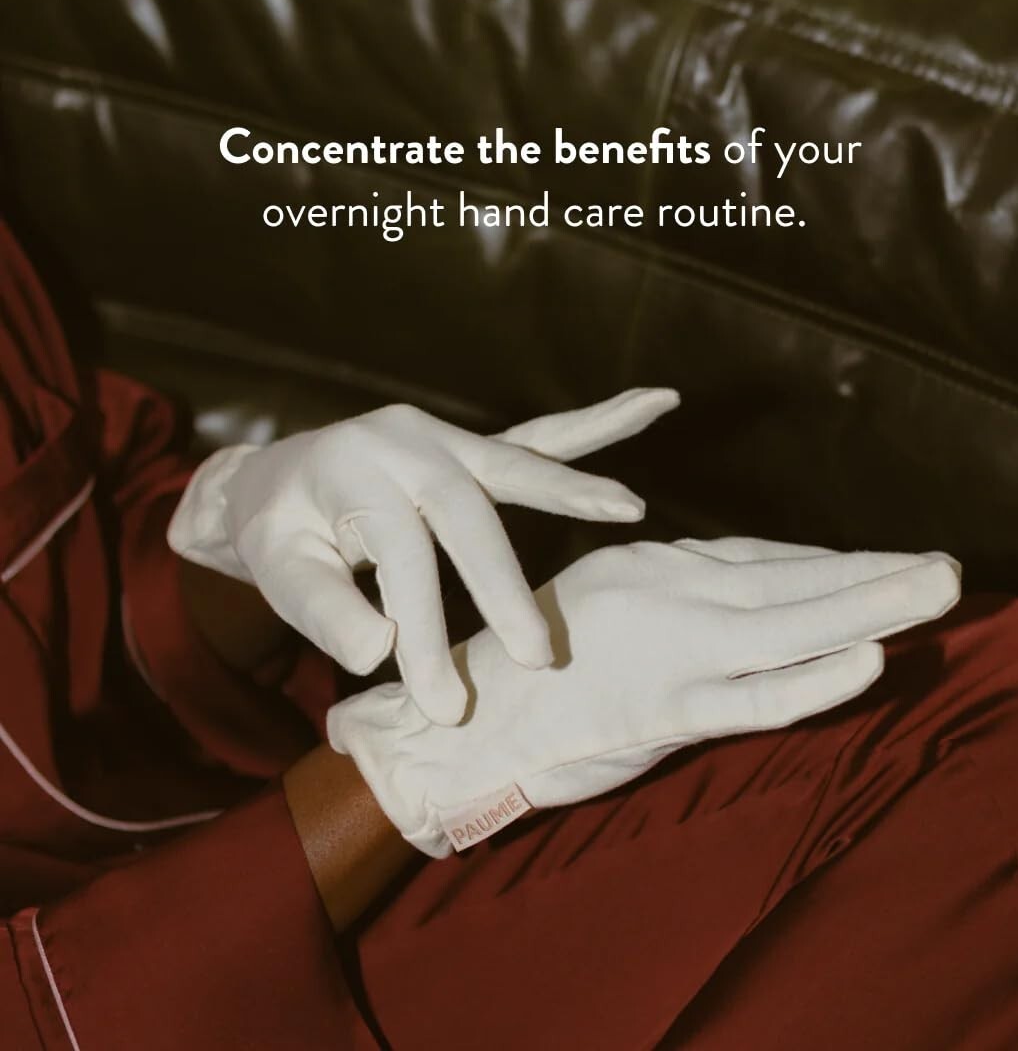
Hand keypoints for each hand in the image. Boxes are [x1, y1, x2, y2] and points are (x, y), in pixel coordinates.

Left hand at [167, 389, 678, 723]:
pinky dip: (593, 428)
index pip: (402, 555)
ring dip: (575, 488)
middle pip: (467, 513)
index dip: (423, 630)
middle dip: (504, 585)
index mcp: (351, 467)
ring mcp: (443, 436)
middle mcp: (404, 438)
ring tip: (629, 507)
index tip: (444, 703)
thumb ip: (320, 610)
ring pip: (517, 464)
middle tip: (537, 657)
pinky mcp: (469, 446)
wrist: (277, 478)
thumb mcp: (276, 570)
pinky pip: (537, 437)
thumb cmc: (281, 532)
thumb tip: (378, 652)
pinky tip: (651, 405)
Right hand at [327, 537, 961, 857]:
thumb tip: (737, 589)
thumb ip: (669, 595)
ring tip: (938, 593)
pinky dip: (811, 681)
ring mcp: (666, 653)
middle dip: (873, 576)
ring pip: (787, 627)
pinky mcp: (658, 713)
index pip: (760, 560)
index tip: (883, 568)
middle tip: (944, 568)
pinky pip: (750, 698)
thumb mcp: (600, 605)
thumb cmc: (524, 665)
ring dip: (870, 609)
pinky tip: (868, 661)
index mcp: (650, 567)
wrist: (456, 720)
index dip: (830, 565)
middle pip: (789, 582)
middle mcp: (665, 594)